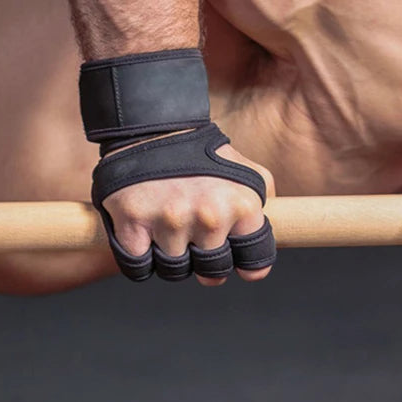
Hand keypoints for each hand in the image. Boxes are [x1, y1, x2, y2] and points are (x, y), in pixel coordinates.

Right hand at [101, 143, 274, 285]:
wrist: (151, 128)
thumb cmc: (200, 155)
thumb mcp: (247, 171)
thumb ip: (264, 204)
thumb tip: (268, 243)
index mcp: (242, 205)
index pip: (254, 263)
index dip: (245, 265)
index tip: (235, 259)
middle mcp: (209, 216)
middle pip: (212, 273)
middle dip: (205, 264)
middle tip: (195, 240)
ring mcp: (170, 221)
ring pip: (174, 271)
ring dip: (170, 258)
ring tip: (168, 230)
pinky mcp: (132, 224)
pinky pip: (140, 267)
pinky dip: (140, 259)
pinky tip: (143, 236)